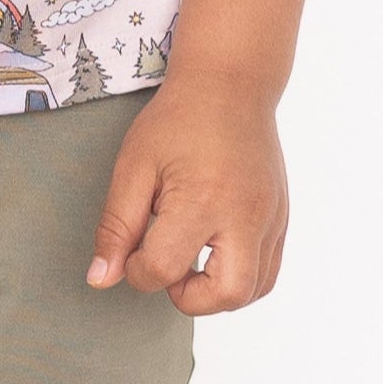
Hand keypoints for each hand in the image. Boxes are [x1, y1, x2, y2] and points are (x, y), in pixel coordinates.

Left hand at [87, 73, 288, 314]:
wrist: (231, 85)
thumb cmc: (178, 120)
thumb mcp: (134, 167)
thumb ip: (116, 227)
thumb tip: (101, 278)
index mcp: (202, 200)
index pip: (164, 269)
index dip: (136, 270)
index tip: (132, 248)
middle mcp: (245, 215)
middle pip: (227, 295)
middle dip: (188, 298)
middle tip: (168, 265)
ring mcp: (270, 219)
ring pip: (254, 290)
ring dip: (217, 292)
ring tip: (191, 257)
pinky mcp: (281, 218)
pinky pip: (269, 270)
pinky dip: (240, 277)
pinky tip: (213, 252)